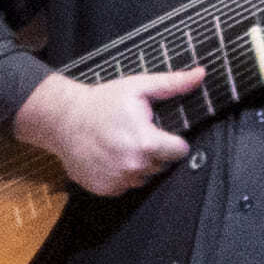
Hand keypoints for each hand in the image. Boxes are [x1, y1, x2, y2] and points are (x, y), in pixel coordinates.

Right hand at [14, 64, 204, 196]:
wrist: (62, 120)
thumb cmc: (101, 102)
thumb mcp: (137, 87)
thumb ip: (172, 84)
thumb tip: (201, 74)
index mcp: (146, 143)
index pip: (180, 151)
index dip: (172, 140)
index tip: (158, 131)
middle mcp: (134, 166)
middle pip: (162, 164)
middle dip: (154, 151)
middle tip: (134, 134)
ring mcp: (118, 179)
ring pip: (144, 176)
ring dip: (138, 164)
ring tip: (120, 145)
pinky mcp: (105, 188)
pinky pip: (125, 185)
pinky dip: (121, 174)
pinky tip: (109, 157)